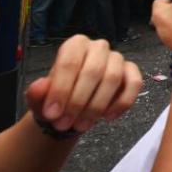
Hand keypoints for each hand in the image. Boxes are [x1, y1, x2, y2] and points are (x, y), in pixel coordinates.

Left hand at [25, 35, 142, 133]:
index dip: (61, 89)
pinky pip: (134, 84)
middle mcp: (98, 47)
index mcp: (75, 45)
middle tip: (64, 124)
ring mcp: (117, 58)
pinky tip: (107, 117)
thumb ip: (37, 93)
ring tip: (81, 125)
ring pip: (113, 78)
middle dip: (78, 101)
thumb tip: (39, 86)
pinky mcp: (131, 72)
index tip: (52, 114)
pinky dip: (122, 103)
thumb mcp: (40, 99)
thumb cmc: (57, 99)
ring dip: (97, 106)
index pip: (70, 62)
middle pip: (93, 70)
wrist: (71, 109)